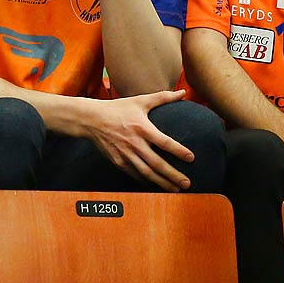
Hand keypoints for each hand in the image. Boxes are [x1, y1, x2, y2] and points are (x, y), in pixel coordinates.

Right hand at [79, 90, 195, 190]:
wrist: (92, 119)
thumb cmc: (118, 108)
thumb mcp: (140, 101)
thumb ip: (163, 97)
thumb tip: (183, 92)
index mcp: (142, 128)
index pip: (164, 142)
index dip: (178, 151)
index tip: (191, 158)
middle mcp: (134, 143)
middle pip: (157, 163)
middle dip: (173, 175)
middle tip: (187, 184)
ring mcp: (125, 154)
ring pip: (147, 173)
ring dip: (162, 183)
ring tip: (175, 190)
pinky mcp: (118, 162)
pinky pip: (135, 175)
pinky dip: (147, 182)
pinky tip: (157, 187)